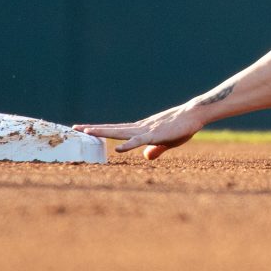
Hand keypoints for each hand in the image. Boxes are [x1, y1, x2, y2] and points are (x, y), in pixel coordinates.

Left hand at [78, 101, 205, 159]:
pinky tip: (117, 148)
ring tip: (87, 131)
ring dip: (104, 132)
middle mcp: (140, 128)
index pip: (117, 130)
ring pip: (121, 132)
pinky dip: (128, 144)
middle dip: (94, 129)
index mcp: (141, 130)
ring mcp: (146, 130)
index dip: (101, 131)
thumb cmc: (183, 127)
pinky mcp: (155, 134)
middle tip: (75, 128)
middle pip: (113, 129)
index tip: (84, 130)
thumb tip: (146, 156)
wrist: (195, 114)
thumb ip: (155, 149)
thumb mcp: (167, 141)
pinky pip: (139, 140)